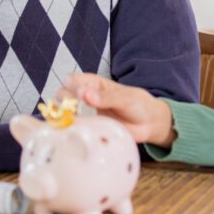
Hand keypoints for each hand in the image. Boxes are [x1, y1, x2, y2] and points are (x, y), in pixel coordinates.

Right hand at [57, 73, 175, 146]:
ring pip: (65, 113)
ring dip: (66, 117)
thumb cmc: (138, 104)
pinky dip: (73, 132)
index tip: (80, 94)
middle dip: (65, 102)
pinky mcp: (90, 130)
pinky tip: (79, 134)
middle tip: (77, 109)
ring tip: (78, 122)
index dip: (72, 86)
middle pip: (63, 96)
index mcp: (93, 84)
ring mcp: (86, 115)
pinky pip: (75, 130)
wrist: (150, 124)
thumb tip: (85, 94)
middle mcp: (86, 98)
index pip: (72, 80)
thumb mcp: (125, 98)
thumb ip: (106, 97)